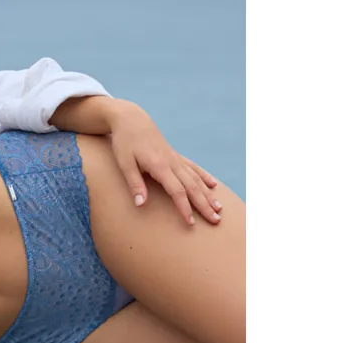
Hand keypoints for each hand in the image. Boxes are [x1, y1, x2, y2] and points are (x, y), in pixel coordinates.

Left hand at [106, 106, 223, 225]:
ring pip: (196, 178)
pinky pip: (193, 168)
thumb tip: (141, 204)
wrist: (131, 119)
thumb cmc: (124, 142)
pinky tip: (213, 185)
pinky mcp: (175, 155)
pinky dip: (204, 176)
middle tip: (216, 220)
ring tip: (219, 208)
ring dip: (208, 194)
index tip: (191, 223)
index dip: (184, 208)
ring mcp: (175, 158)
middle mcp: (172, 162)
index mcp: (160, 166)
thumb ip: (134, 184)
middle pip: (192, 187)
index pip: (177, 191)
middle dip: (204, 205)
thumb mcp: (124, 163)